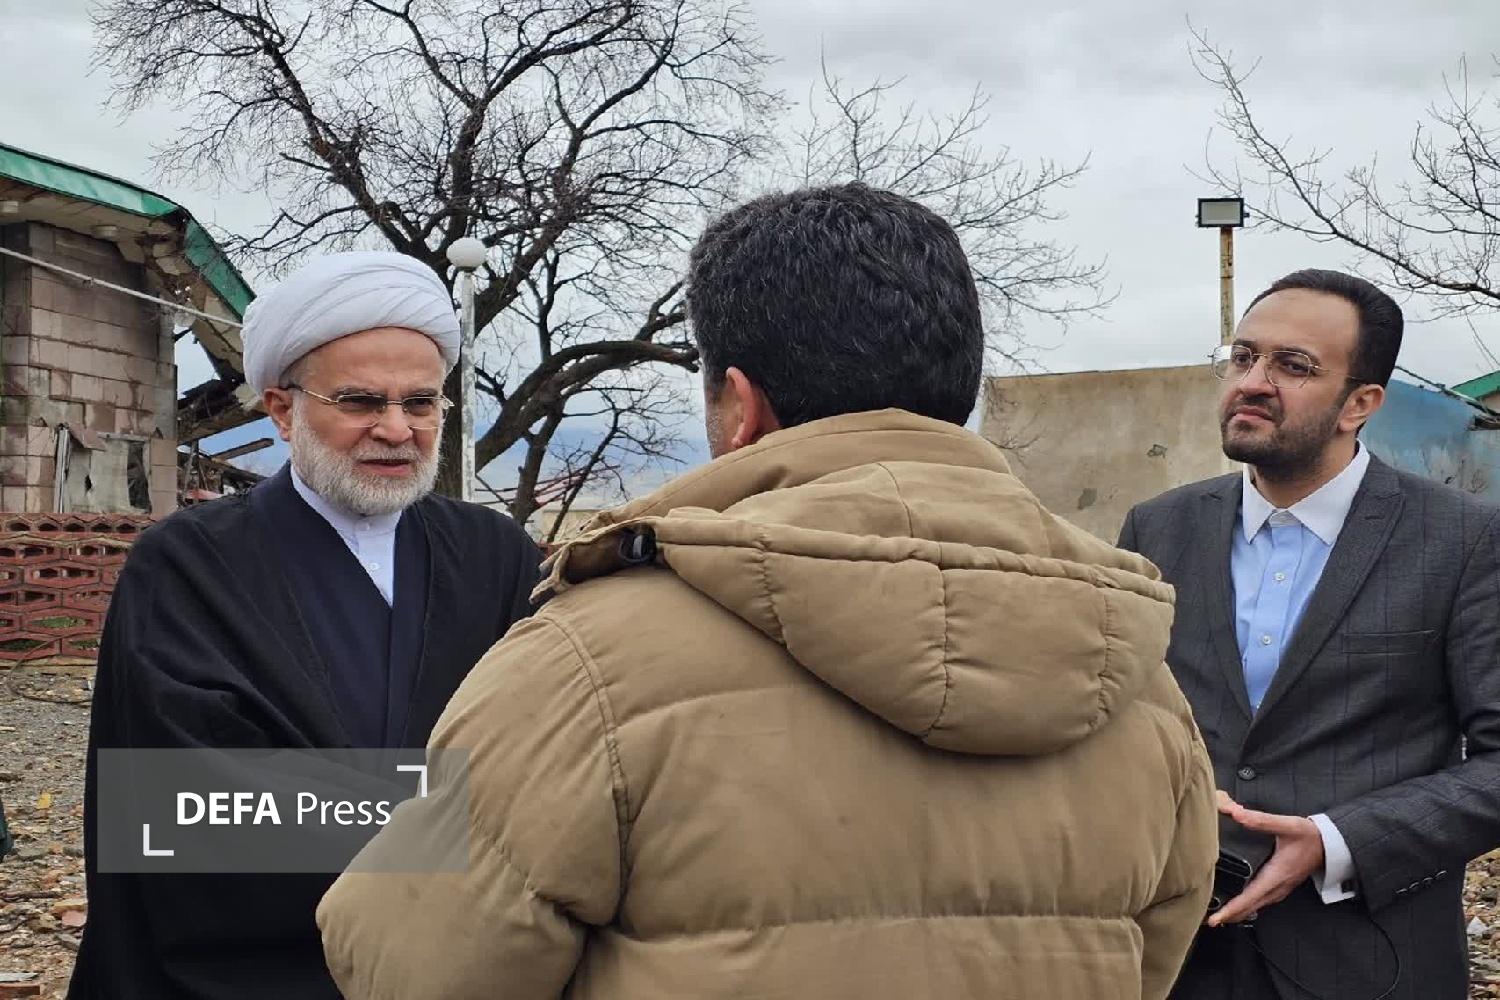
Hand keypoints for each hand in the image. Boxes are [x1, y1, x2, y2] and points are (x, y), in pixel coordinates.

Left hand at [1208, 792, 1324, 926]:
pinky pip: (1262, 901)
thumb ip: (1261, 820)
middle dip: (1230, 916)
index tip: (1215, 919)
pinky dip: (1248, 906)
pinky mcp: (1282, 886)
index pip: (1249, 898)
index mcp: (1276, 875)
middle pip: (1250, 908)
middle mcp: (1278, 887)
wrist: (1331, 845)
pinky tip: (1240, 904)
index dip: (1231, 910)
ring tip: (1220, 915)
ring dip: (1239, 912)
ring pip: (1256, 906)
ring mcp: (1281, 889)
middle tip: (1210, 921)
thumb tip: (1236, 813)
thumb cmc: (1310, 836)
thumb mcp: (1287, 825)